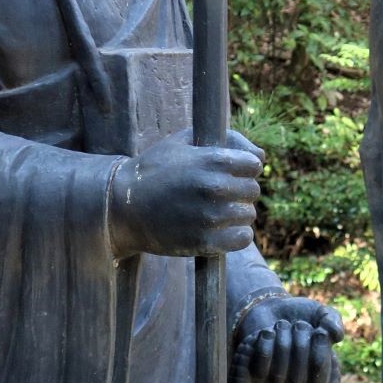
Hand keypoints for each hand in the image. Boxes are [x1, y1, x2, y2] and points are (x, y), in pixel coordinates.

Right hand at [107, 128, 263, 256]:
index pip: (255, 164)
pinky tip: (221, 230)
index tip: (230, 173)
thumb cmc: (155, 170)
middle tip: (219, 194)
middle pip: (253, 190)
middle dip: (240, 191)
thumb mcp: (184, 142)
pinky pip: (242, 238)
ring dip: (237, 214)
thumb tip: (260, 156)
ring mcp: (210, 217)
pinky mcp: (204, 242)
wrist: (122, 207)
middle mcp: (215, 188)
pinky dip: (236, 235)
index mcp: (212, 160)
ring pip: (248, 215)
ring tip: (216, 212)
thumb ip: (227, 140)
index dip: (244, 168)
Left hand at [236, 293, 343, 382]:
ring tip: (282, 324)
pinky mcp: (254, 375)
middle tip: (299, 324)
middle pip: (298, 378)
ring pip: (278, 371)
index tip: (320, 332)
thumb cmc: (299, 315)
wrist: (268, 307)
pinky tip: (267, 332)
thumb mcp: (320, 313)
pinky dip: (265, 343)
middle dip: (300, 342)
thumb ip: (332, 320)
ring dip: (282, 339)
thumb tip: (336, 335)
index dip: (320, 358)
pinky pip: (260, 367)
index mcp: (318, 375)